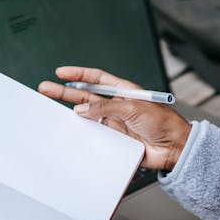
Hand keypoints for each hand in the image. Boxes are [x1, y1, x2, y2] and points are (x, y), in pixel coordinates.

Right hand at [38, 67, 190, 170]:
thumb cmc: (163, 122)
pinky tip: (70, 131)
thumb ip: (106, 107)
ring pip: (87, 116)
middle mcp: (116, 106)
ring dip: (70, 112)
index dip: (78, 75)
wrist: (173, 147)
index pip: (96, 79)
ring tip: (51, 109)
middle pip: (86, 96)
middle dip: (65, 92)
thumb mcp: (133, 108)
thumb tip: (81, 109)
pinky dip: (81, 133)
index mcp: (123, 91)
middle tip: (45, 88)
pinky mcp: (114, 139)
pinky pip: (93, 135)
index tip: (61, 72)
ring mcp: (114, 123)